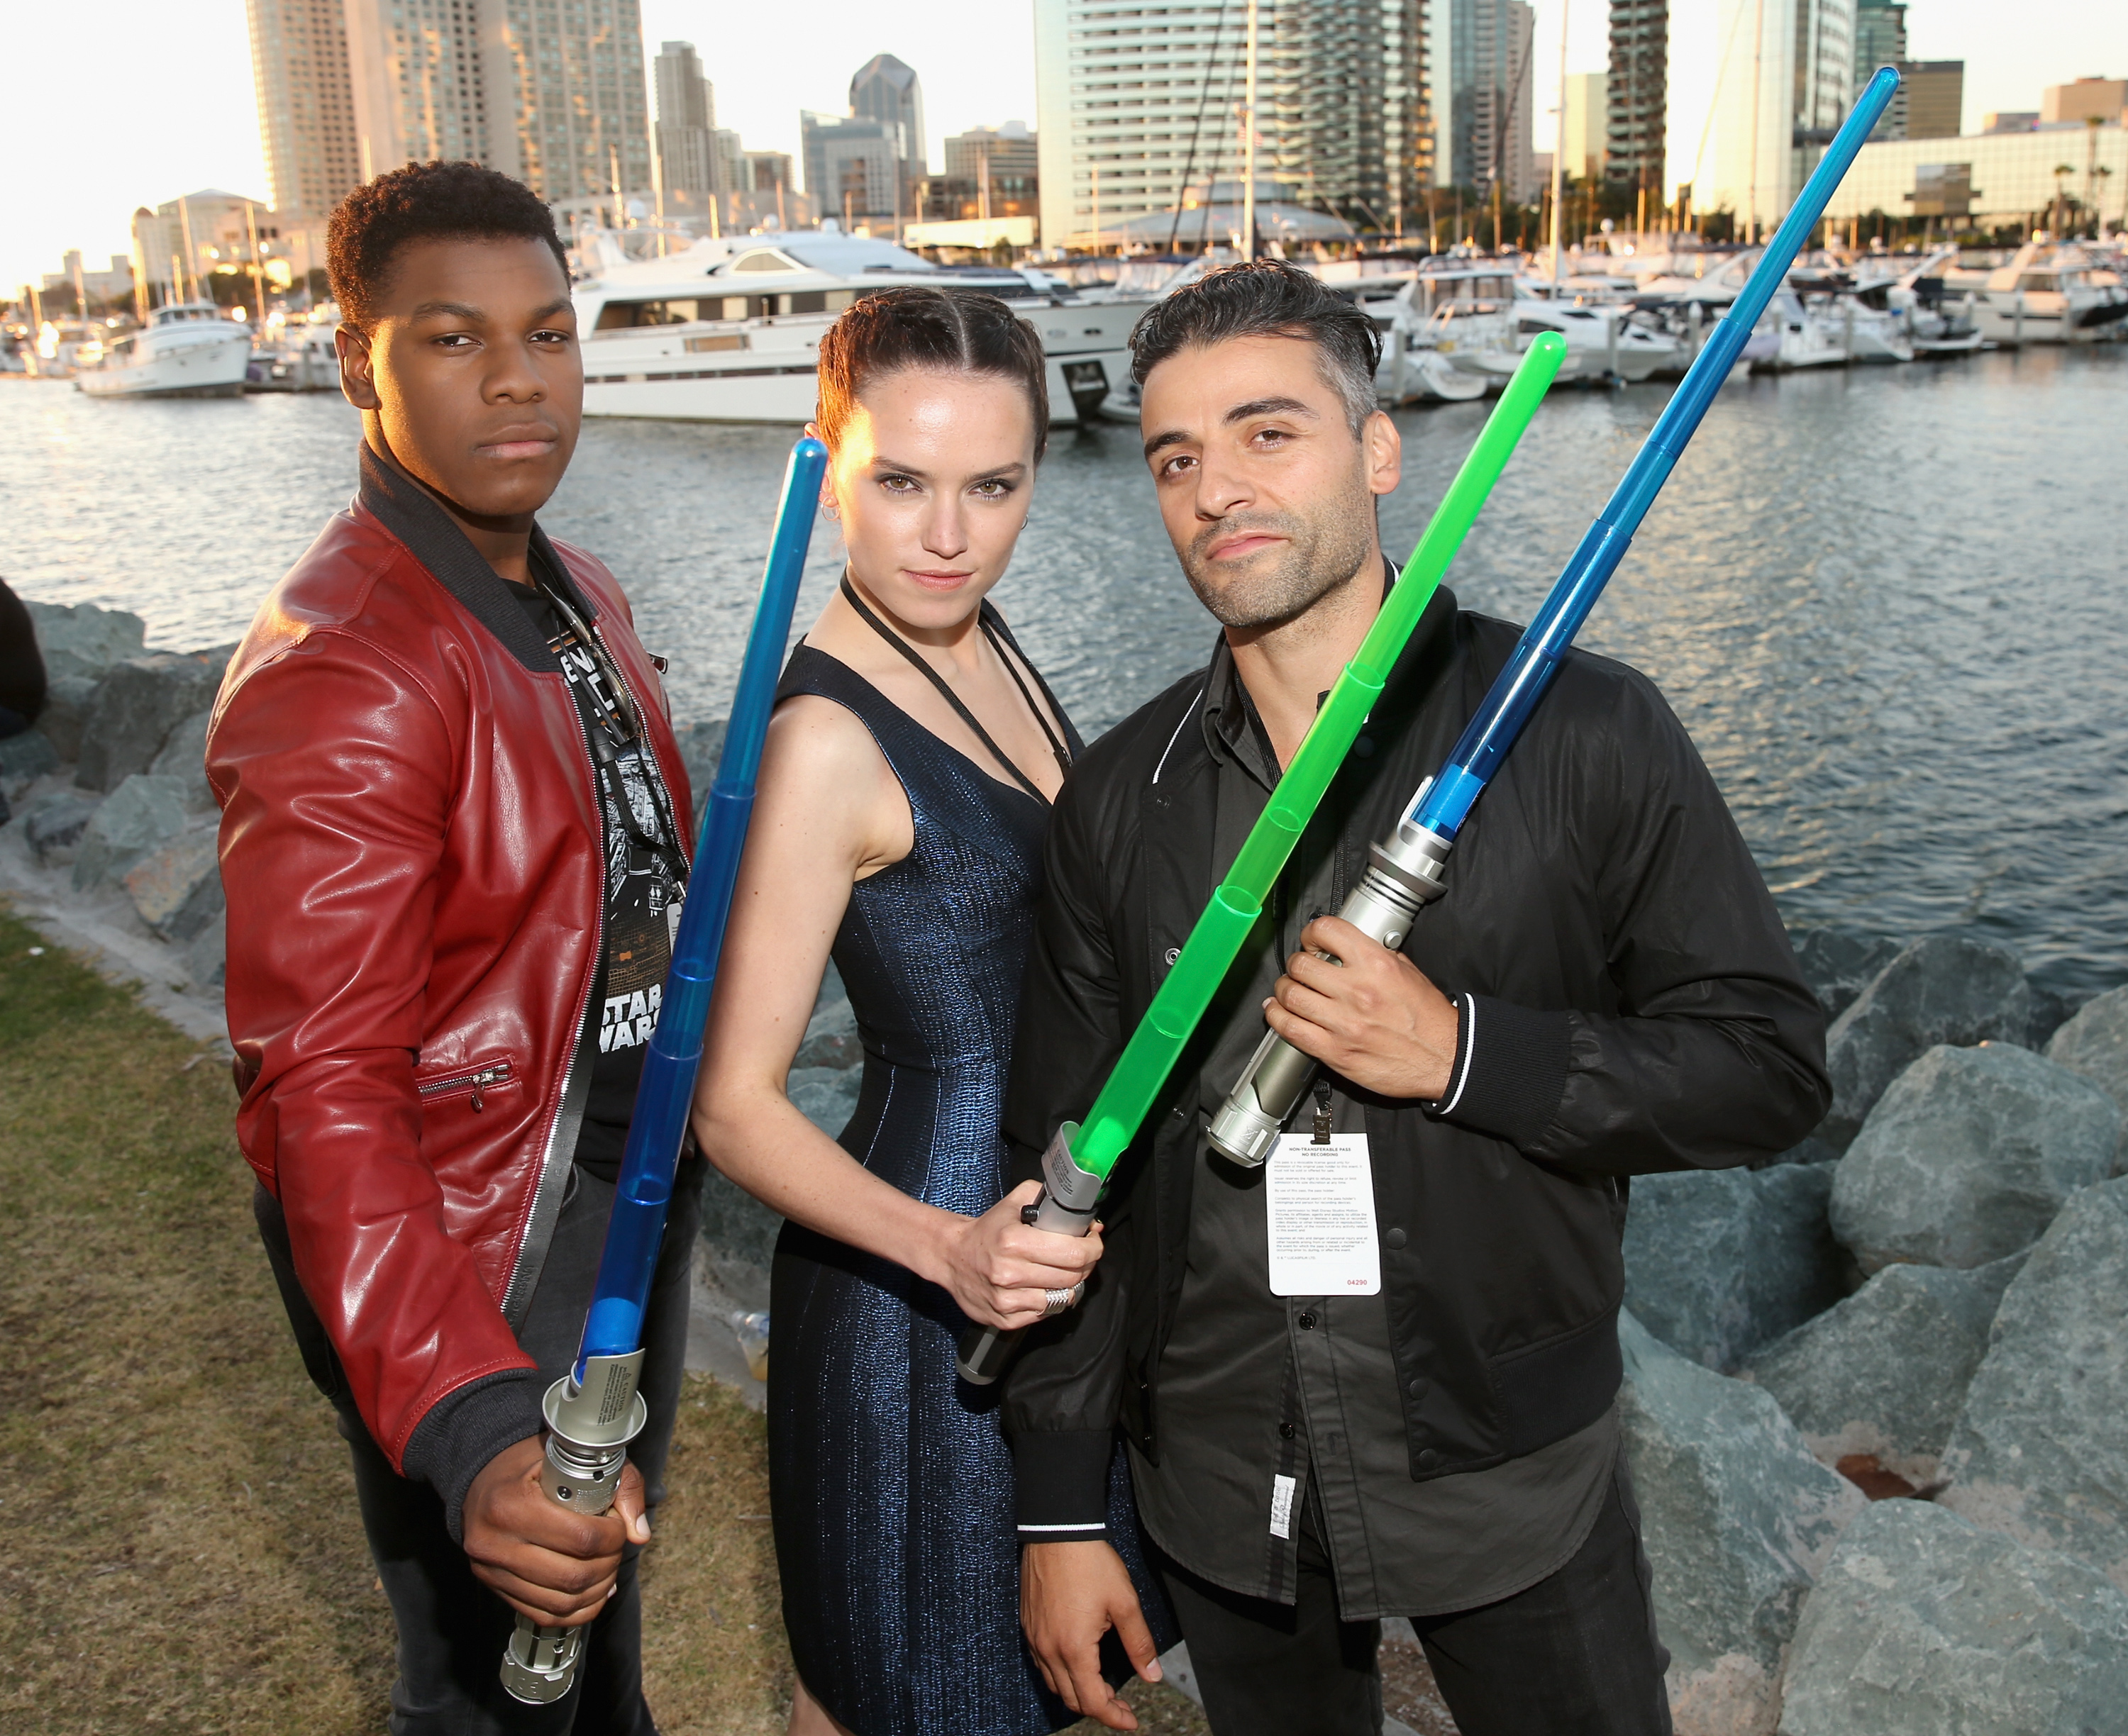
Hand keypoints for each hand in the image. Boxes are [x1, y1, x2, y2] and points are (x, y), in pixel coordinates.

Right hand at [461, 1435, 649, 1624]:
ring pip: (561, 1602)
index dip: (613, 1535)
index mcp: (511, 1504)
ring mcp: (492, 1571)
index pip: (581, 1538)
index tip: (617, 1524)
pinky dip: (577, 1610)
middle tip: (615, 1546)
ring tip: (607, 1568)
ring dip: (597, 1590)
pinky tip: (591, 1592)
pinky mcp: (494, 1589)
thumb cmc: (532, 1465)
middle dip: (608, 1564)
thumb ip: (619, 1485)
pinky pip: (545, 1615)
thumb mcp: (576, 1456)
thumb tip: (639, 1534)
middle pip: (573, 1576)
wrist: (483, 1479)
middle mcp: (495, 1543)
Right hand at [934, 1180, 1104, 1330]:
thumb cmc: (987, 1231)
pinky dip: (1050, 1300)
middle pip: (1072, 1277)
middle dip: (1085, 1264)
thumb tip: (1082, 1215)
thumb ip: (1046, 1197)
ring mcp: (1007, 1300)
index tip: (1093, 1241)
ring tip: (1060, 1271)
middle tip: (1081, 1255)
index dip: (1093, 1247)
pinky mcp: (1005, 1319)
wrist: (951, 1257)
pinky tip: (1041, 1285)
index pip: (1073, 1253)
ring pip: (1062, 1298)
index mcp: (1014, 1242)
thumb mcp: (1013, 1202)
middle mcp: (1009, 1273)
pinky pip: (1045, 1313)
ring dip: (1069, 1284)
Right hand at [1022, 1540, 1162, 1729]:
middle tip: (1121, 1704)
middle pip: (1071, 1699)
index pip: (1093, 1701)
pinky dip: (1060, 1674)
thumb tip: (1152, 1675)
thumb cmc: (1091, 1563)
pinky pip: (1041, 1663)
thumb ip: (1139, 1643)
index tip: (1130, 1720)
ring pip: (1054, 1684)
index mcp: (1074, 1648)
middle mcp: (1049, 1649)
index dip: (1114, 1717)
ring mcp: (1034, 1637)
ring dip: (1078, 1693)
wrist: (1057, 1530)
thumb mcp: (1124, 1602)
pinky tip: (1077, 1663)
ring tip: (1102, 1687)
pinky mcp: (1027, 1624)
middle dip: (1098, 1708)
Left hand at [1264, 915, 1460, 1100]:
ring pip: (1290, 995)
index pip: (1327, 930)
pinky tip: (1277, 1011)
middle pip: (1300, 965)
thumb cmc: (1430, 1019)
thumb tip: (1348, 947)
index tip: (1311, 940)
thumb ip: (1375, 955)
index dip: (1311, 932)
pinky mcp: (1335, 1051)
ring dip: (1284, 989)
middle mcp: (1357, 991)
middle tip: (1300, 968)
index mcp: (1376, 964)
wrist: (1445, 1058)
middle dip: (1296, 963)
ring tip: (1288, 989)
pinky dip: (1276, 1017)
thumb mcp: (1409, 971)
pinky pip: (1291, 1029)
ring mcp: (1343, 1023)